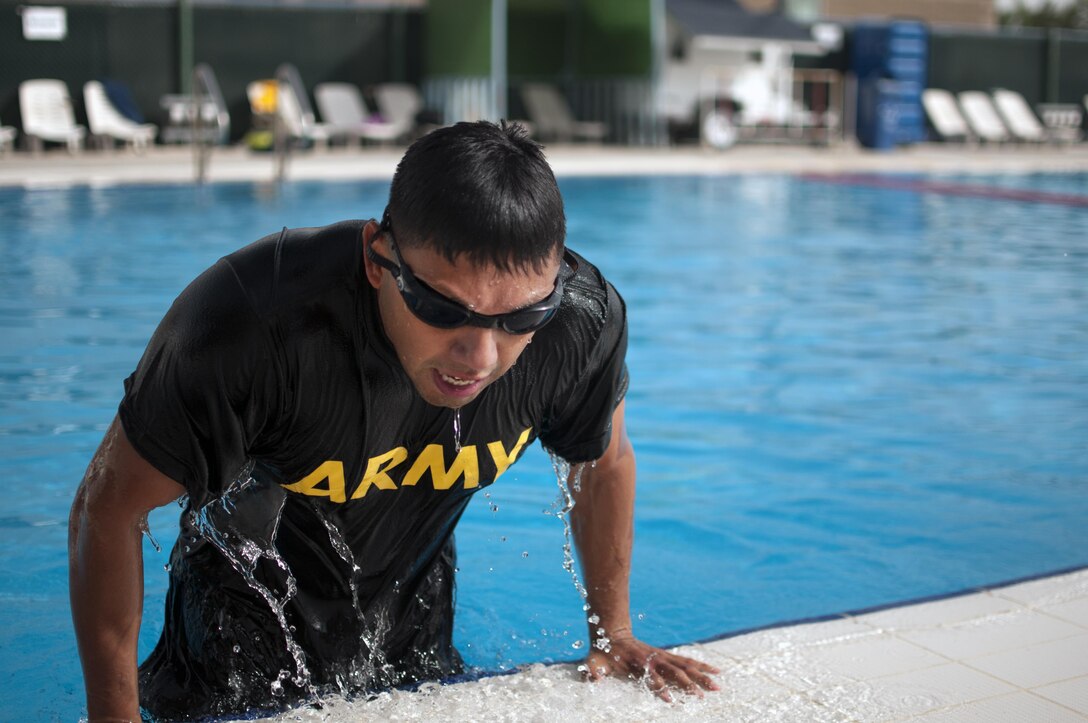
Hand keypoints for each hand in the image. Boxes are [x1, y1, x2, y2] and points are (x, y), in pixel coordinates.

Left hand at [580, 632, 720, 701]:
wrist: (611, 634)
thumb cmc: (603, 653)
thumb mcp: (594, 662)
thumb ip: (594, 671)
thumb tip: (592, 678)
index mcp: (639, 664)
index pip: (652, 678)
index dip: (661, 689)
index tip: (671, 702)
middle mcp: (654, 660)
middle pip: (675, 672)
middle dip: (690, 684)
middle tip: (704, 697)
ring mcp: (662, 657)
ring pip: (686, 666)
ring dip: (702, 676)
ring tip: (718, 685)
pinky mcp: (666, 657)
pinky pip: (686, 661)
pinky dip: (701, 666)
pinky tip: (715, 671)